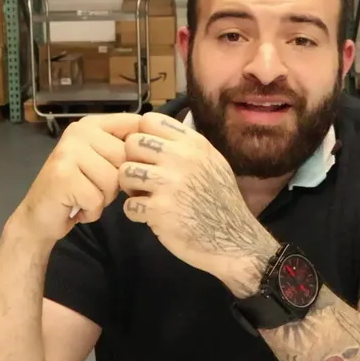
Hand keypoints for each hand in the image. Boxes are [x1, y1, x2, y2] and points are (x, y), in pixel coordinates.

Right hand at [11, 113, 141, 243]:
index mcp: (93, 124)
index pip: (134, 124)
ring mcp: (69, 151)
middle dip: (117, 183)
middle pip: (126, 158)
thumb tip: (160, 146)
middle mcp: (80, 131)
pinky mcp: (63, 175)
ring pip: (113, 180)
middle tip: (95, 187)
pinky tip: (76, 206)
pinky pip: (97, 198)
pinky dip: (91, 211)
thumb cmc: (77, 189)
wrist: (39, 216)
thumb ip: (124, 150)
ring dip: (103, 198)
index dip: (141, 151)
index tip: (131, 168)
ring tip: (85, 196)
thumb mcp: (103, 163)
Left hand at [117, 112, 279, 296]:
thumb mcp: (212, 162)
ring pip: (125, 172)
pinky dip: (135, 213)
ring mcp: (169, 184)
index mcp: (193, 143)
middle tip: (142, 177)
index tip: (147, 153)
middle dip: (132, 160)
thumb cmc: (221, 201)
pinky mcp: (159, 210)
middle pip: (132, 143)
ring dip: (130, 187)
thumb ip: (185, 146)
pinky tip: (149, 216)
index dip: (141, 135)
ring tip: (144, 196)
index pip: (149, 120)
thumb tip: (152, 134)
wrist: (234, 240)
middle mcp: (181, 158)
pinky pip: (129, 205)